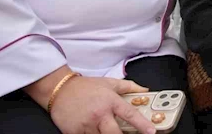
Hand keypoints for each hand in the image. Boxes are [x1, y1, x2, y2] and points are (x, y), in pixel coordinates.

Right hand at [26, 68, 155, 133]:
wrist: (60, 89)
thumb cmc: (86, 87)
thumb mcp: (109, 83)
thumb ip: (129, 87)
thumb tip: (145, 90)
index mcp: (111, 101)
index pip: (130, 114)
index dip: (142, 124)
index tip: (151, 131)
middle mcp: (100, 114)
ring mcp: (87, 124)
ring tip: (104, 128)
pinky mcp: (75, 132)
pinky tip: (92, 130)